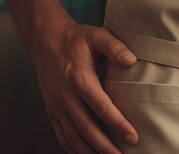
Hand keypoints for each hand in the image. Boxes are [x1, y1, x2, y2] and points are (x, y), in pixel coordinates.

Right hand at [31, 17, 138, 152]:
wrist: (45, 39)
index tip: (133, 137)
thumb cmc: (76, 38)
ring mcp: (56, 106)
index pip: (102, 109)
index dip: (119, 125)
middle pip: (88, 129)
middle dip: (106, 147)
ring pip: (73, 137)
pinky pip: (61, 135)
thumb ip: (116, 48)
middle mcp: (66, 97)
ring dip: (90, 152)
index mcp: (80, 80)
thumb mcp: (97, 36)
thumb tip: (132, 60)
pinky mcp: (51, 110)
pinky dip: (73, 149)